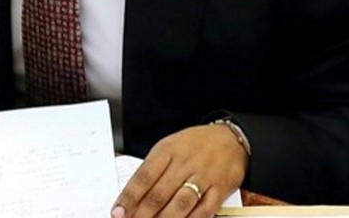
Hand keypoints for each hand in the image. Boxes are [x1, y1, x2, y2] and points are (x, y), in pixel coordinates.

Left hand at [112, 124, 248, 217]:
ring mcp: (203, 177)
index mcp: (166, 151)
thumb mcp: (169, 148)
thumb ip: (152, 170)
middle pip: (160, 193)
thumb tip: (132, 196)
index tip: (117, 212)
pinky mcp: (220, 189)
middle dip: (142, 213)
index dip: (129, 197)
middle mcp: (184, 163)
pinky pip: (205, 210)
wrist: (230, 139)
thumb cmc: (193, 145)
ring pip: (181, 203)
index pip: (143, 176)